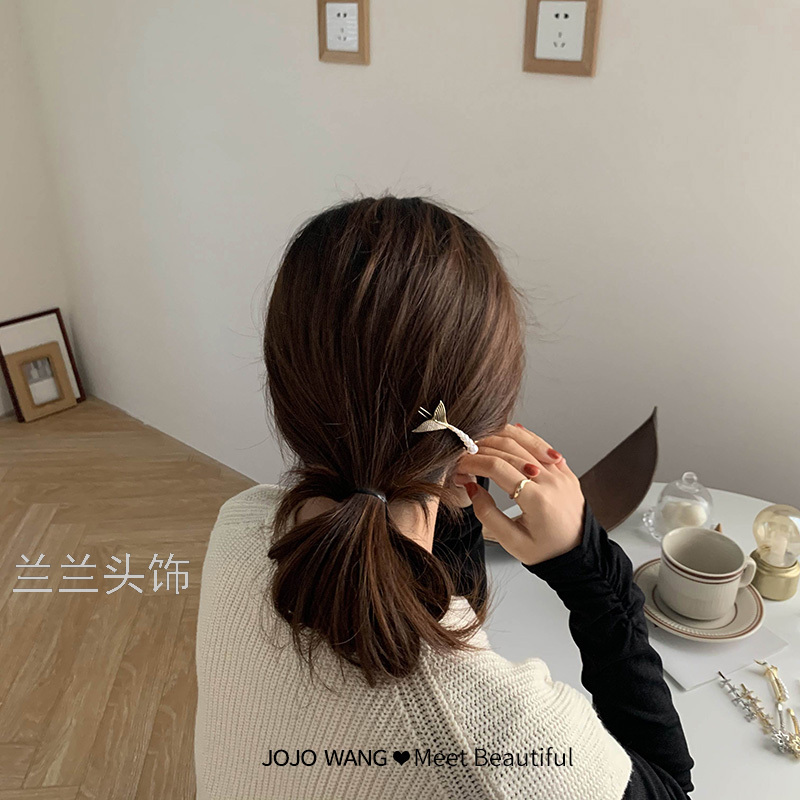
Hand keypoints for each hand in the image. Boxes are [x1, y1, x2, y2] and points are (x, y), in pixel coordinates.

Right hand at [454, 423, 584, 565]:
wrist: (578, 553)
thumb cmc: (547, 551)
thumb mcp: (512, 542)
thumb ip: (487, 514)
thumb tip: (471, 487)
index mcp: (538, 500)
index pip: (497, 467)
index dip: (473, 462)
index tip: (459, 465)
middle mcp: (551, 481)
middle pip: (509, 449)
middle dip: (480, 449)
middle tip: (464, 456)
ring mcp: (560, 473)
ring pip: (525, 441)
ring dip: (498, 437)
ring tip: (480, 443)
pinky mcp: (565, 470)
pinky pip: (541, 445)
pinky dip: (522, 437)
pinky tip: (508, 433)